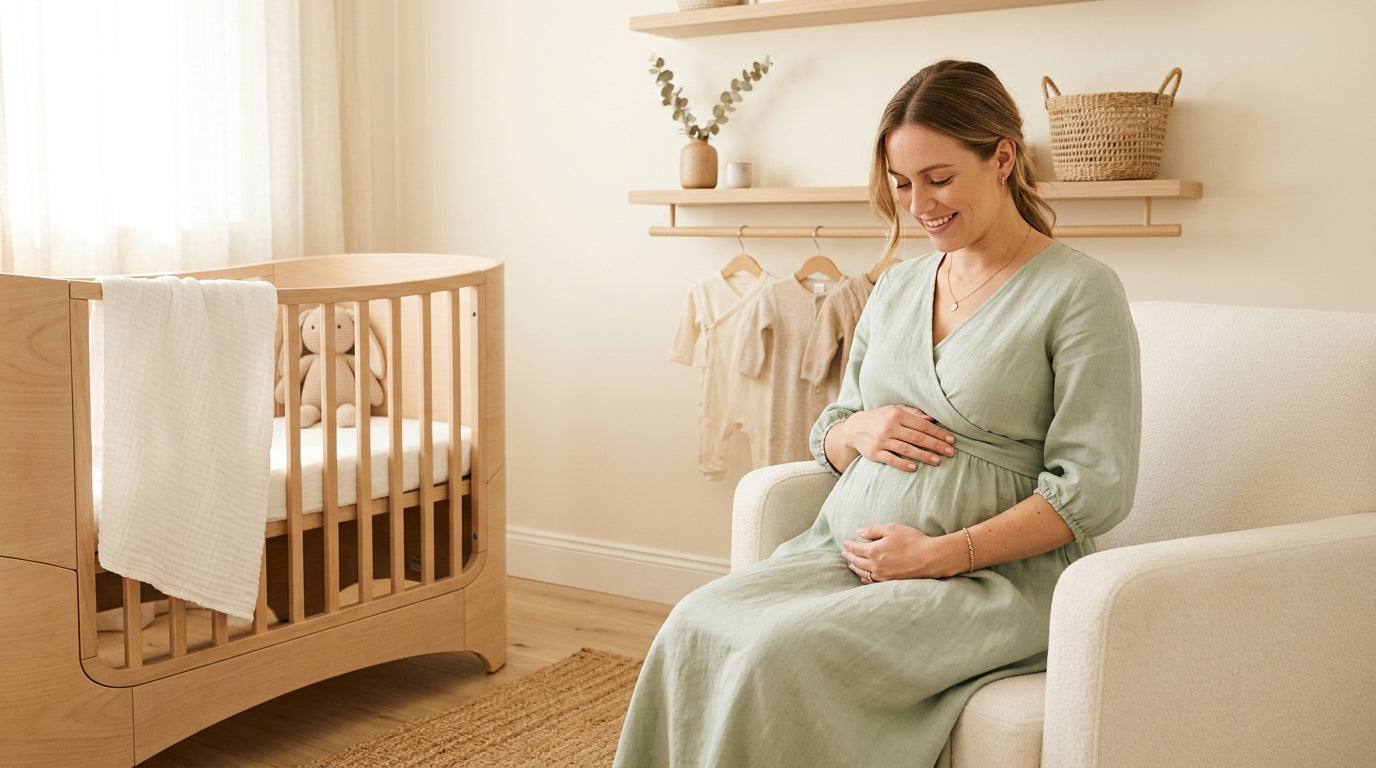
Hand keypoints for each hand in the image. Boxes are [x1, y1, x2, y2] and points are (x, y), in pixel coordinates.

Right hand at [838, 404, 954, 471]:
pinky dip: (903, 463)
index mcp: (896, 414)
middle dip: (936, 445)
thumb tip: (933, 418)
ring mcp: (881, 441)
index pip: (922, 425)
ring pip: (906, 449)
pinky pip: (891, 459)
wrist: (853, 428)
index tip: (951, 440)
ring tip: (938, 461)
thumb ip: (913, 413)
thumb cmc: (879, 418)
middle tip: (950, 452)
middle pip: (917, 437)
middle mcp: (889, 427)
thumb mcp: (894, 410)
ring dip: (924, 456)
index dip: (938, 433)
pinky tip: (915, 468)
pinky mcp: (874, 453)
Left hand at [842, 523, 960, 581]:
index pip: (855, 548)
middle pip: (857, 561)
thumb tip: (859, 532)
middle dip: (849, 557)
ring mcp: (882, 576)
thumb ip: (873, 530)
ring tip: (851, 564)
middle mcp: (875, 565)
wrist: (930, 558)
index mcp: (874, 551)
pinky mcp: (890, 582)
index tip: (844, 543)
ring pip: (863, 573)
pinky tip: (864, 576)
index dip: (849, 545)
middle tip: (844, 553)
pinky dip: (865, 578)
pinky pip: (872, 582)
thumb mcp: (892, 529)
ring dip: (855, 568)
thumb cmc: (913, 541)